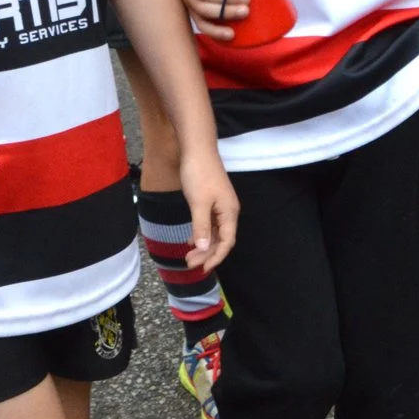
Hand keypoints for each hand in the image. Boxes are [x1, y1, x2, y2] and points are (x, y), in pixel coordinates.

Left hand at [178, 153, 239, 274]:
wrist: (197, 150)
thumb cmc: (199, 174)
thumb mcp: (199, 203)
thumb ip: (202, 227)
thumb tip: (205, 249)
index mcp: (229, 212)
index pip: (227, 241)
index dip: (216, 257)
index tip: (203, 269)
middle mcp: (228, 211)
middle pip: (221, 239)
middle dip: (207, 253)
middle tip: (189, 264)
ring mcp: (220, 206)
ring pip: (214, 232)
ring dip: (203, 245)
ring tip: (188, 256)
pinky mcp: (212, 201)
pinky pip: (209, 224)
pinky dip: (201, 234)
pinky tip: (191, 241)